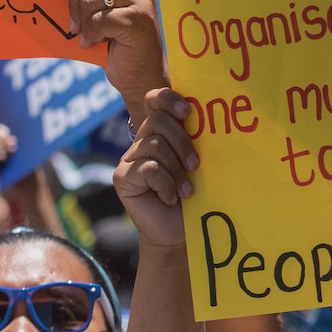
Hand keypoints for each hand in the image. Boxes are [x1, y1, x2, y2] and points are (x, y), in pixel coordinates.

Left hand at [51, 0, 166, 117]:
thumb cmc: (114, 37)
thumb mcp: (99, 3)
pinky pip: (97, 21)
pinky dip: (91, 35)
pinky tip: (99, 42)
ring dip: (82, 23)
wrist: (141, 72)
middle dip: (71, 4)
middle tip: (75, 24)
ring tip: (91, 34)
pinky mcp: (138, 18)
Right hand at [113, 88, 196, 246]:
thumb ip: (195, 140)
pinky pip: (148, 169)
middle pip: (158, 122)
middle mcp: (142, 141)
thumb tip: (208, 117)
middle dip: (182, 142)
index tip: (188, 112)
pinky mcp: (122, 178)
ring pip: (155, 146)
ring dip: (176, 169)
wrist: (178, 232)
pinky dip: (166, 184)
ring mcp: (129, 159)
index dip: (168, 99)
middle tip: (196, 165)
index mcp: (160, 132)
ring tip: (187, 190)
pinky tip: (171, 197)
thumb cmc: (192, 197)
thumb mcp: (196, 164)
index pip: (155, 100)